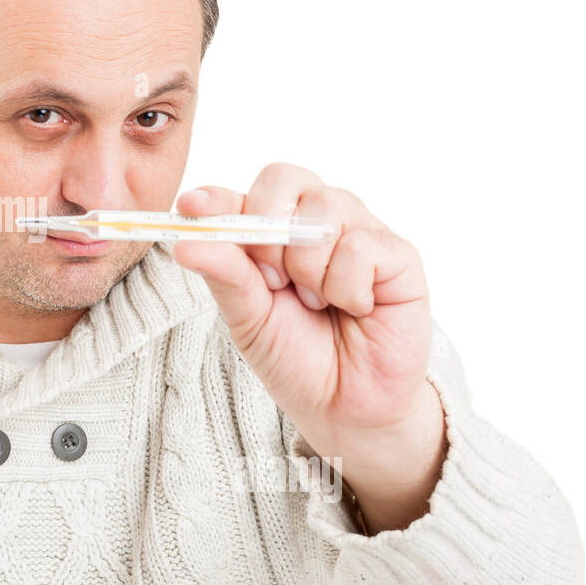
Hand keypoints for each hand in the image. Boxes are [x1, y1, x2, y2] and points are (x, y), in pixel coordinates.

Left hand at [172, 163, 436, 461]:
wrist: (343, 406)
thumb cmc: (295, 356)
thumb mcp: (247, 316)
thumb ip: (224, 273)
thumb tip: (186, 242)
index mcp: (275, 230)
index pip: (245, 192)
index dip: (219, 197)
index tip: (190, 207)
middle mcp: (317, 219)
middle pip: (284, 178)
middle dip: (268, 233)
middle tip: (272, 283)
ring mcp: (360, 231)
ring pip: (324, 209)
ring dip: (309, 268)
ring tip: (318, 303)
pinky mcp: (399, 254)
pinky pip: (361, 246)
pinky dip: (347, 286)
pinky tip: (355, 308)